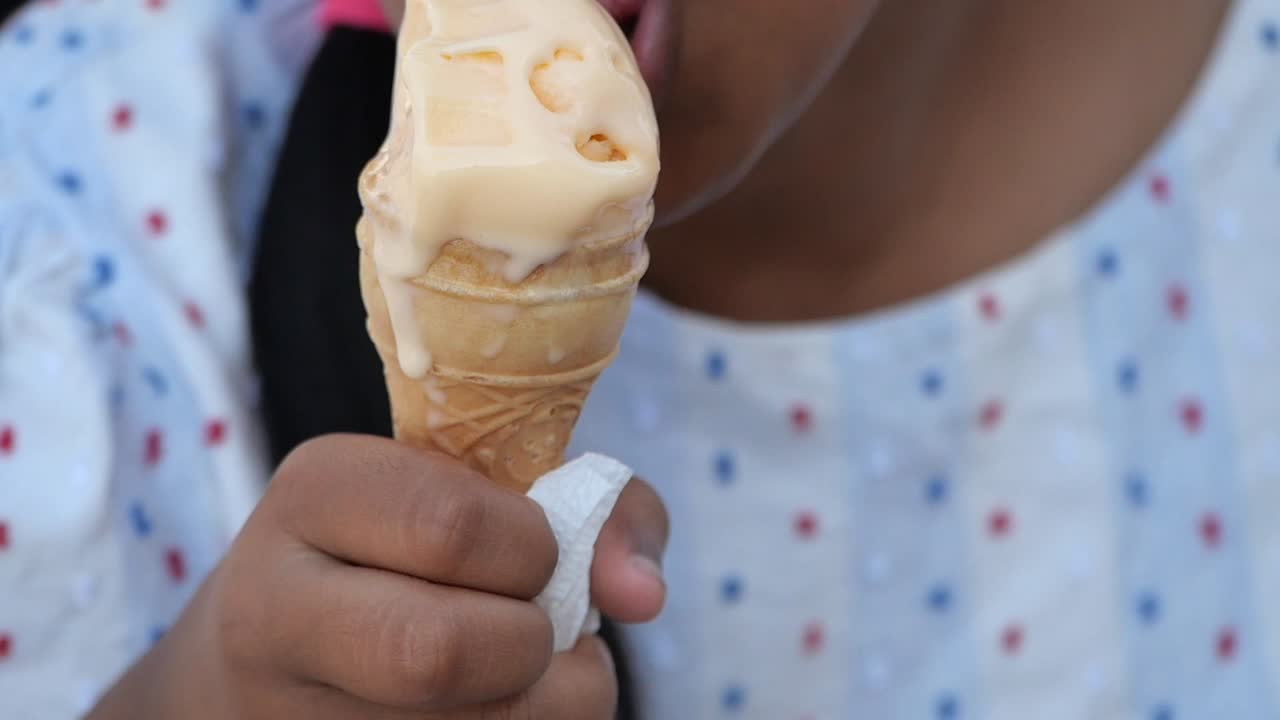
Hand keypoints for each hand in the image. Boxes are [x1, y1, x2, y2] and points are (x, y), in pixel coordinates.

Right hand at [90, 434, 668, 718]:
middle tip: (536, 627)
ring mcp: (285, 712)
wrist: (263, 659)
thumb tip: (642, 594)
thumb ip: (595, 509)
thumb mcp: (481, 490)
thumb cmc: (408, 551)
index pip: (453, 526)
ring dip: (549, 706)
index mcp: (315, 494)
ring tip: (528, 673)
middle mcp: (272, 609)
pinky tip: (495, 711)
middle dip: (534, 644)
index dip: (532, 549)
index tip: (532, 551)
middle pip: (439, 651)